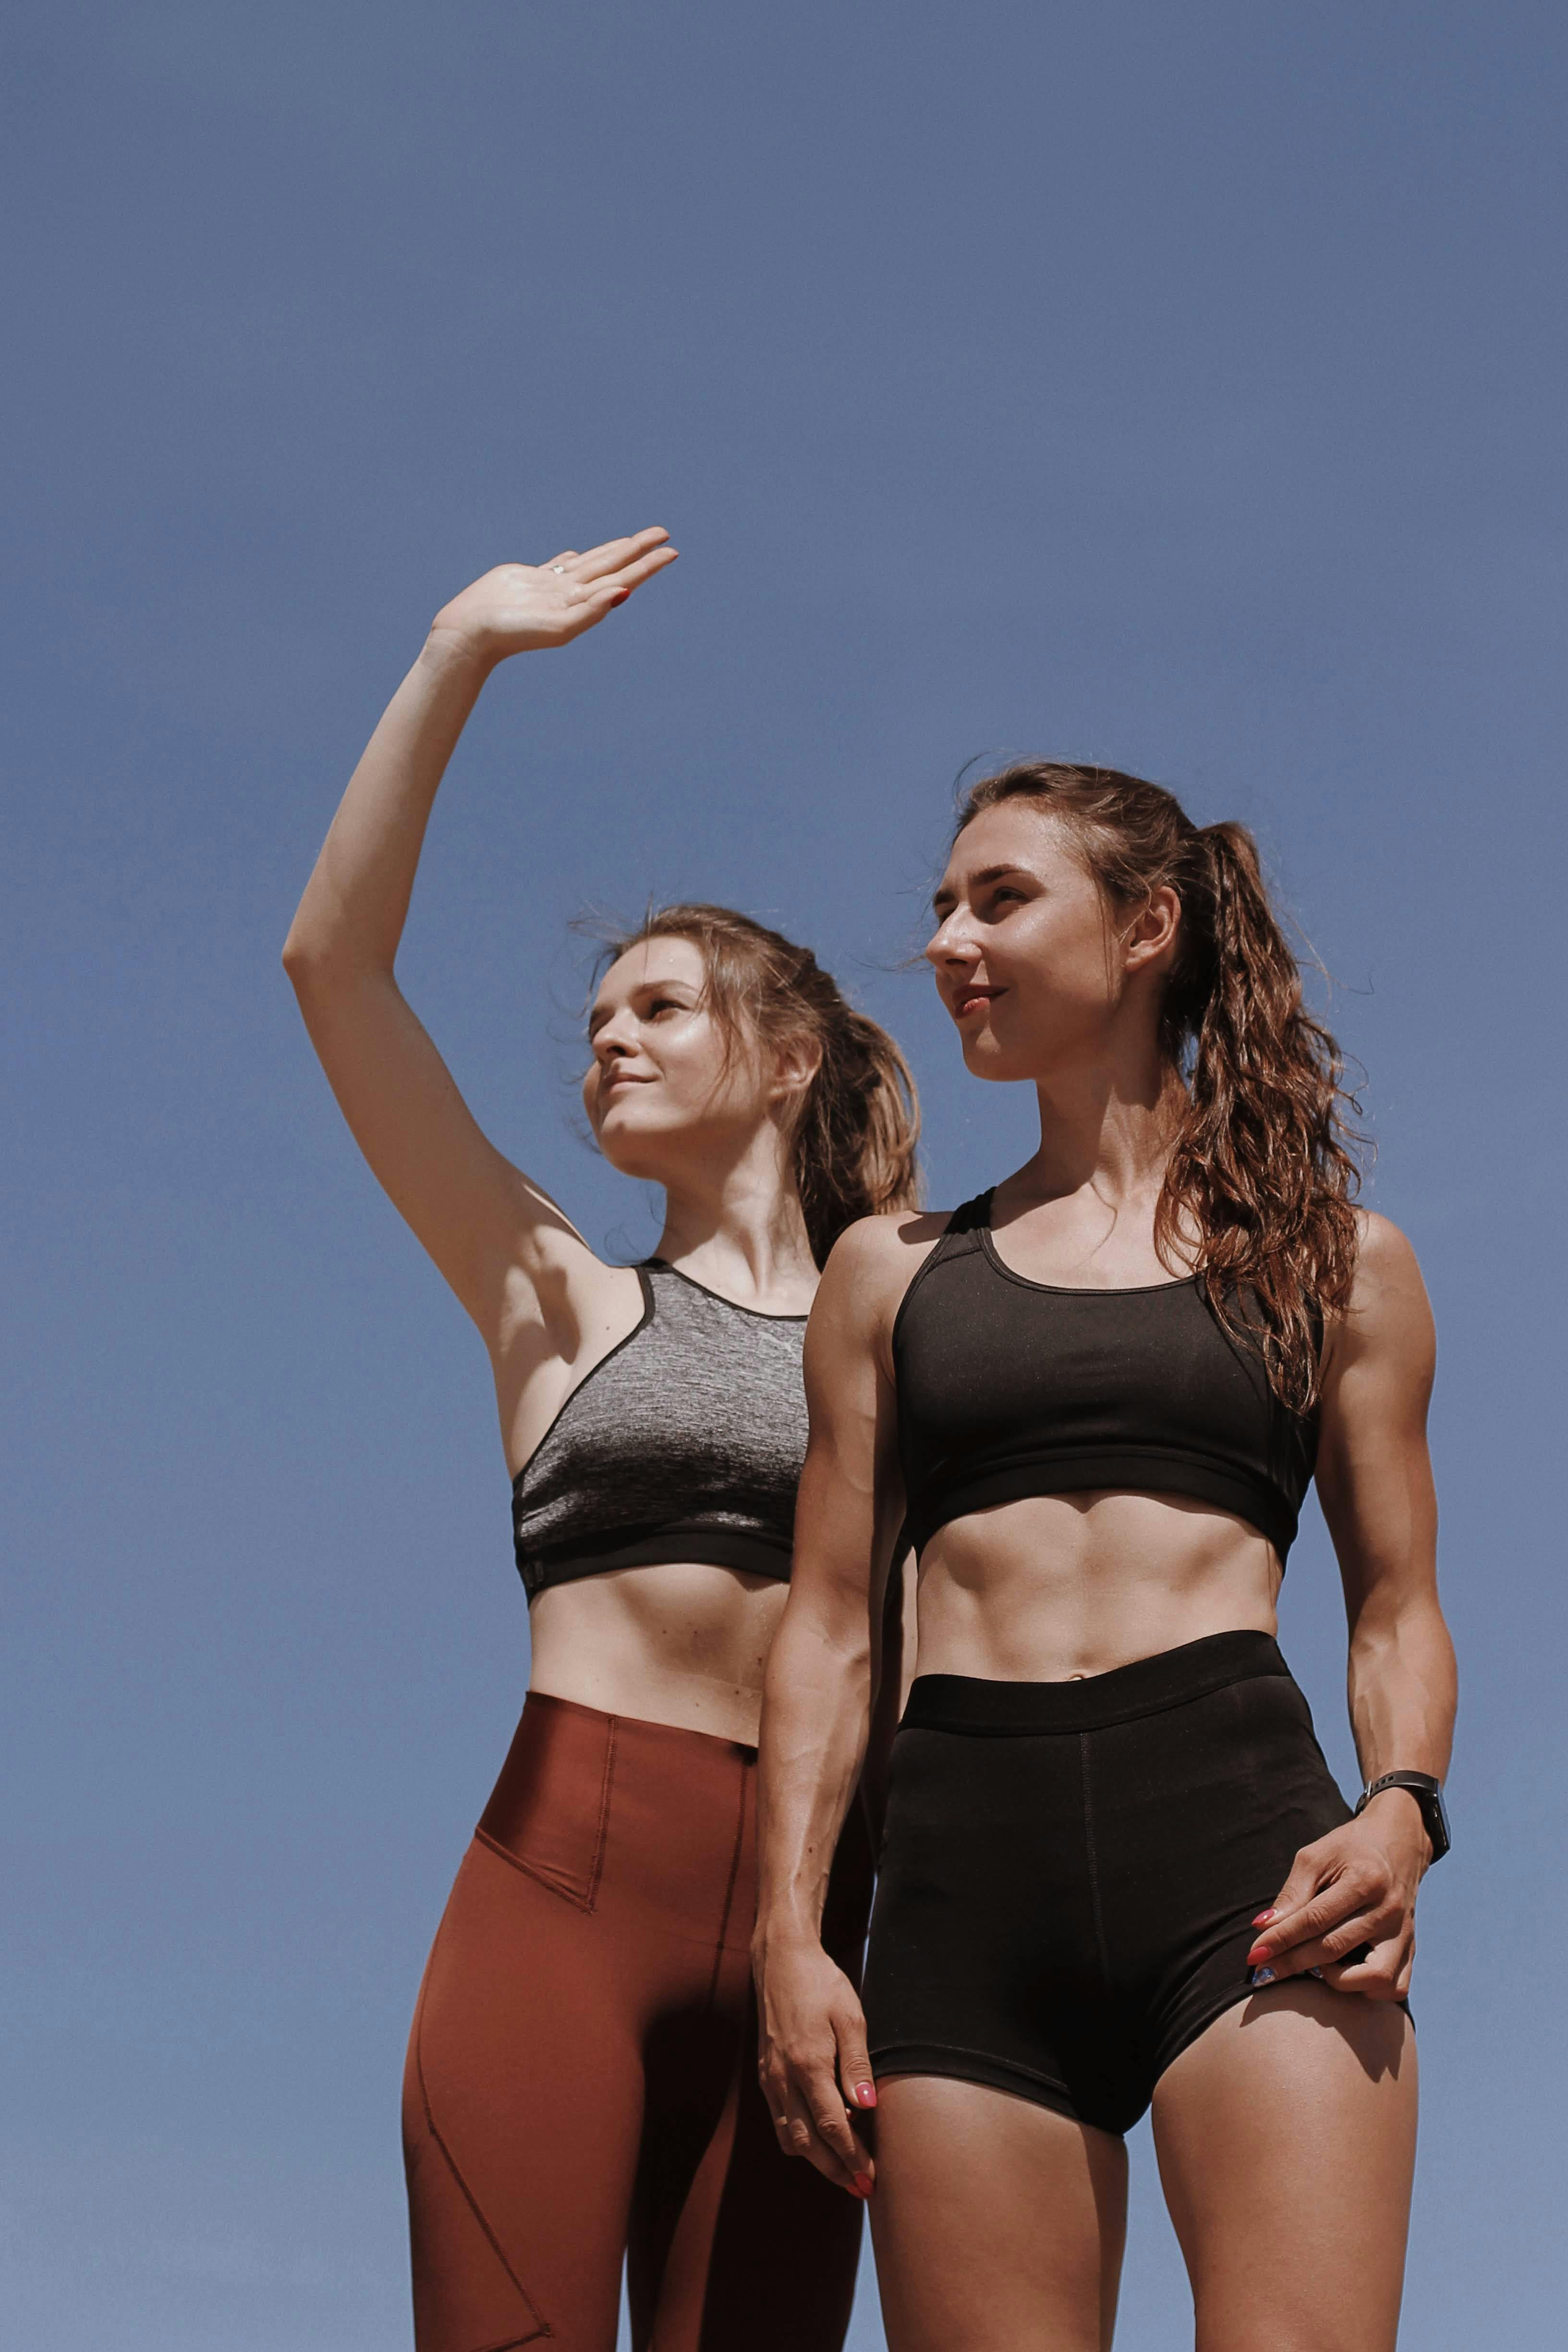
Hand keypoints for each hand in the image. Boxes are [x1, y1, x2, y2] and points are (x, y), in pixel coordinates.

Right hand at [428, 528, 677, 665]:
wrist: (473, 633)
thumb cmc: (514, 633)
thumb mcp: (559, 626)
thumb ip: (593, 610)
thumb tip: (625, 592)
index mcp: (583, 605)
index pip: (623, 579)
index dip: (647, 565)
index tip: (671, 551)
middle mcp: (572, 595)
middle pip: (612, 566)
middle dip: (637, 551)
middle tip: (662, 534)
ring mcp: (552, 588)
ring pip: (590, 563)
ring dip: (612, 552)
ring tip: (631, 541)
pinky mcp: (530, 580)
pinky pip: (558, 567)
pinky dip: (571, 560)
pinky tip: (578, 556)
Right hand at [753, 1929, 877, 2197]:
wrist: (781, 1960)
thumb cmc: (822, 1984)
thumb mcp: (849, 2016)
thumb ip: (857, 2063)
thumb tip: (866, 2107)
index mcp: (808, 2064)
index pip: (833, 2127)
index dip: (853, 2157)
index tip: (871, 2178)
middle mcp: (784, 2078)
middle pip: (809, 2143)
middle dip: (836, 2170)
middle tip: (862, 2189)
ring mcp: (771, 2078)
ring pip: (789, 2138)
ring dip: (816, 2160)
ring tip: (844, 2169)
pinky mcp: (765, 2075)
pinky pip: (779, 2120)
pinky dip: (799, 2138)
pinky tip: (819, 2138)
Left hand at [1246, 1790, 1430, 2000]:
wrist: (1396, 1844)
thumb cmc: (1348, 1849)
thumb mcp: (1315, 1857)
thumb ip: (1292, 1894)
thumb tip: (1263, 1928)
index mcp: (1364, 1880)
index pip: (1315, 1919)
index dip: (1281, 1939)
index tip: (1253, 1954)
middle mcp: (1389, 1911)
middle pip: (1335, 1949)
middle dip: (1293, 1963)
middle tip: (1263, 1970)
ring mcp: (1405, 1934)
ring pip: (1375, 1979)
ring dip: (1338, 1981)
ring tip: (1317, 1967)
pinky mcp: (1412, 1949)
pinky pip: (1395, 1988)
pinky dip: (1367, 1989)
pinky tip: (1344, 1974)